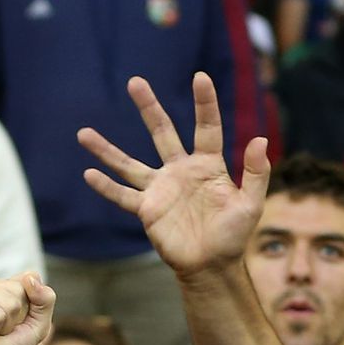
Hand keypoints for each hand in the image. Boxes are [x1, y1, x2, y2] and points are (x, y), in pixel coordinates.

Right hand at [0, 273, 52, 344]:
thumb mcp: (38, 326)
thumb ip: (45, 300)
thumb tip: (30, 277)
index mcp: (5, 285)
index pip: (32, 278)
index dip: (31, 307)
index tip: (16, 324)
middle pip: (21, 290)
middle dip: (16, 318)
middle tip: (0, 331)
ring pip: (10, 301)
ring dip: (4, 324)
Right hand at [80, 73, 268, 278]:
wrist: (212, 266)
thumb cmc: (233, 236)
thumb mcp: (250, 204)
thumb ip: (255, 173)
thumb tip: (260, 140)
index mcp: (207, 166)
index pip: (206, 128)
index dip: (204, 104)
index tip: (200, 77)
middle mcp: (180, 171)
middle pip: (162, 132)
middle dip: (149, 108)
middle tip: (135, 82)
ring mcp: (160, 189)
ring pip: (129, 164)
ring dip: (107, 149)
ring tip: (83, 133)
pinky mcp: (148, 209)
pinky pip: (124, 195)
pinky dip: (106, 187)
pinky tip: (89, 174)